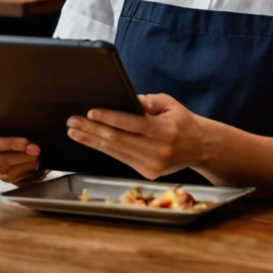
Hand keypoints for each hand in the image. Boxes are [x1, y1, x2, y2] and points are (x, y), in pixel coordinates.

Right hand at [0, 107, 41, 183]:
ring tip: (36, 153)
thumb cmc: (27, 122)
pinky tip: (35, 163)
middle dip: (8, 144)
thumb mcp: (23, 111)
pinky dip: (22, 169)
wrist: (39, 143)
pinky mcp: (2, 172)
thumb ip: (18, 105)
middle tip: (27, 143)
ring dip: (17, 158)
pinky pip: (7, 174)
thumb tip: (23, 96)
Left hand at [66, 94, 207, 180]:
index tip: (91, 112)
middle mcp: (159, 150)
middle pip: (118, 140)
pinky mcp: (147, 173)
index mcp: (166, 130)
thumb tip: (124, 100)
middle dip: (92, 130)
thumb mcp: (169, 103)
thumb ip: (147, 101)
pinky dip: (103, 148)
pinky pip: (120, 158)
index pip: (133, 124)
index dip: (110, 118)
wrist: (200, 146)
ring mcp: (153, 165)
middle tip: (73, 121)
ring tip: (74, 131)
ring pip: (115, 152)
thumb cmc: (182, 120)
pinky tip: (90, 140)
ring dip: (91, 140)